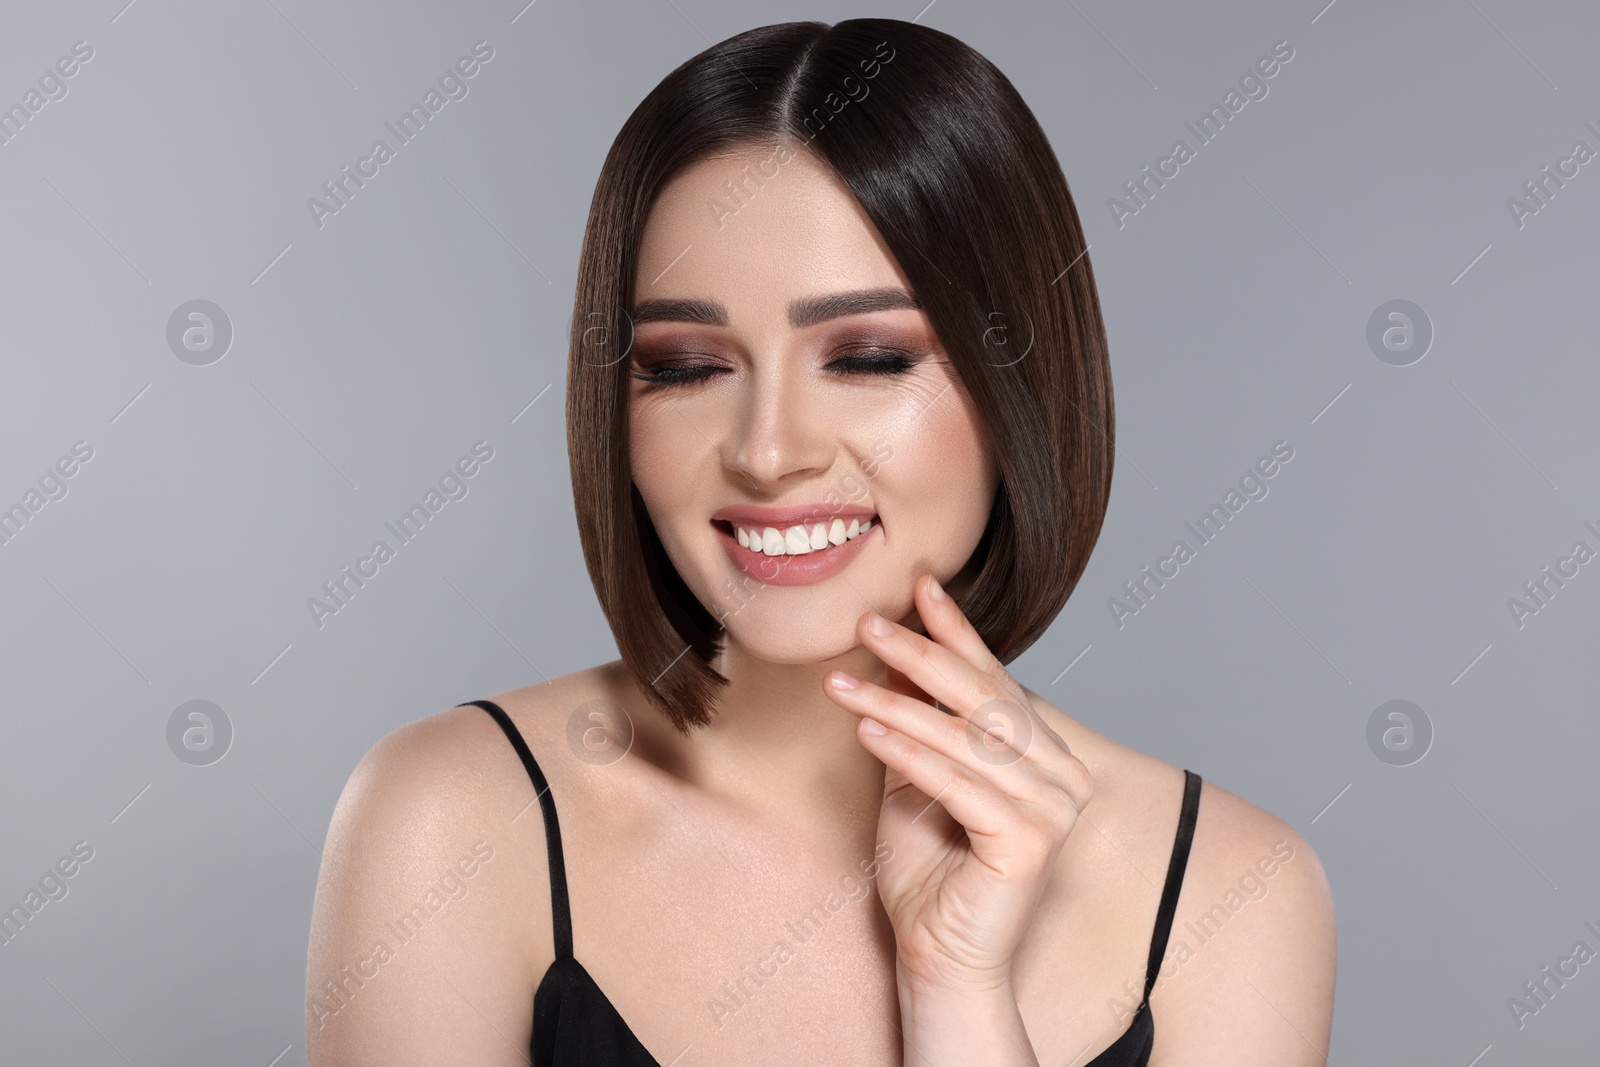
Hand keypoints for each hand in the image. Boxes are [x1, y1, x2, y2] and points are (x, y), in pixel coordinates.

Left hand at [823, 574, 1093, 996]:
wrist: (940, 959)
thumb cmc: (928, 873)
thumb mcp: (914, 775)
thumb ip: (916, 719)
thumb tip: (896, 649)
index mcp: (1045, 754)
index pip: (995, 680)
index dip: (957, 631)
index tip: (920, 585)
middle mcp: (1063, 774)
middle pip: (982, 700)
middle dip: (920, 655)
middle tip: (868, 622)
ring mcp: (1055, 808)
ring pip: (966, 738)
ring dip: (896, 704)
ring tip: (841, 681)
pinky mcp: (1031, 841)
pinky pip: (958, 783)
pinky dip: (908, 754)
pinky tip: (867, 728)